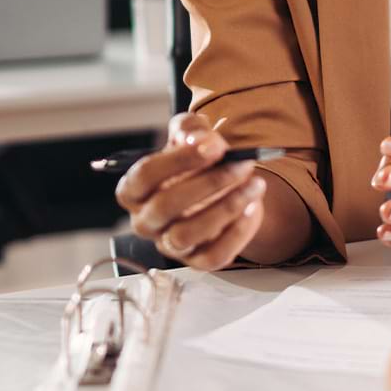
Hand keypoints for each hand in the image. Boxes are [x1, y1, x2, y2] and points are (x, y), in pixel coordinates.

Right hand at [114, 112, 266, 270]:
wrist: (225, 187)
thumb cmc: (199, 161)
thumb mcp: (192, 135)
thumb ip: (190, 129)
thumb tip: (199, 140)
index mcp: (135, 189)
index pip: (144, 176)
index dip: (179, 160)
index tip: (215, 146)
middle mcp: (146, 221)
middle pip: (165, 206)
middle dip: (209, 182)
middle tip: (243, 164)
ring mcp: (169, 244)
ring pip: (187, 235)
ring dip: (226, 207)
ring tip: (255, 184)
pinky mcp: (197, 261)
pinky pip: (213, 256)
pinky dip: (238, 232)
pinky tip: (252, 206)